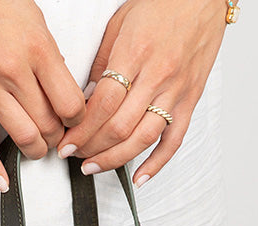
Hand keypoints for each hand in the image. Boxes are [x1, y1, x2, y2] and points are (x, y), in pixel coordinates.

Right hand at [0, 0, 87, 190]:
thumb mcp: (33, 20)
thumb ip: (48, 56)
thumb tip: (61, 86)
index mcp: (38, 50)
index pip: (71, 105)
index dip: (78, 120)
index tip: (75, 122)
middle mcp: (14, 72)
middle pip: (50, 125)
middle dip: (57, 137)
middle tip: (57, 135)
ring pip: (24, 138)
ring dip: (35, 150)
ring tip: (36, 147)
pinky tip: (1, 180)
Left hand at [55, 0, 228, 187]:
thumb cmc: (162, 5)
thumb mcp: (120, 24)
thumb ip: (103, 63)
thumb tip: (86, 97)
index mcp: (135, 54)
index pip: (103, 104)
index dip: (80, 129)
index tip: (66, 142)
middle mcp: (158, 76)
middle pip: (119, 126)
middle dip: (91, 147)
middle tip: (74, 155)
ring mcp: (176, 91)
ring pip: (143, 138)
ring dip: (115, 159)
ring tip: (94, 167)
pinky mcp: (191, 100)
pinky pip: (174, 140)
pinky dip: (157, 163)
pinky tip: (140, 176)